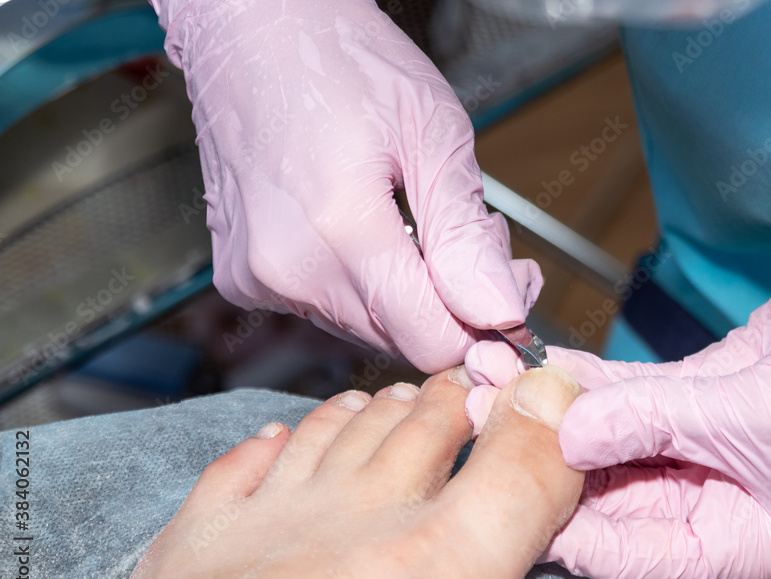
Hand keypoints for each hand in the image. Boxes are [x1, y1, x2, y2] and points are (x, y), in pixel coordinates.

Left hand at [77, 365, 583, 578]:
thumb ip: (516, 500)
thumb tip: (555, 411)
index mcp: (426, 546)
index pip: (498, 458)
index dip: (524, 413)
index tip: (537, 390)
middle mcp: (349, 512)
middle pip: (406, 433)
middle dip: (440, 402)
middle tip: (459, 384)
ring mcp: (267, 522)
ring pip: (323, 441)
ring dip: (355, 416)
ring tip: (375, 403)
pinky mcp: (197, 545)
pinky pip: (235, 474)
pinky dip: (261, 451)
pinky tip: (271, 443)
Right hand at [149, 0, 540, 371]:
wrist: (252, 27)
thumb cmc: (341, 58)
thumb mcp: (433, 132)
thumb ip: (466, 236)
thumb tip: (501, 313)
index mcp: (339, 226)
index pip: (430, 340)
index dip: (483, 329)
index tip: (509, 296)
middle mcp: (288, 267)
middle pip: (401, 339)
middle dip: (451, 303)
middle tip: (474, 238)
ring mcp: (259, 276)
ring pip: (367, 328)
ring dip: (408, 294)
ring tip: (418, 221)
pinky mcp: (244, 276)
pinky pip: (326, 309)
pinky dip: (363, 285)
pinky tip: (369, 229)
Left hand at [466, 245, 770, 578]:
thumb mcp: (761, 422)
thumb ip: (657, 421)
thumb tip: (566, 426)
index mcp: (730, 541)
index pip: (618, 548)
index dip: (552, 517)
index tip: (489, 478)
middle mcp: (714, 497)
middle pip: (606, 486)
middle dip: (541, 450)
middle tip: (479, 411)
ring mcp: (710, 440)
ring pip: (617, 432)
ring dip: (560, 407)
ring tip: (496, 378)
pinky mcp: (715, 387)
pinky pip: (641, 392)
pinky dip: (597, 378)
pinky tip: (549, 361)